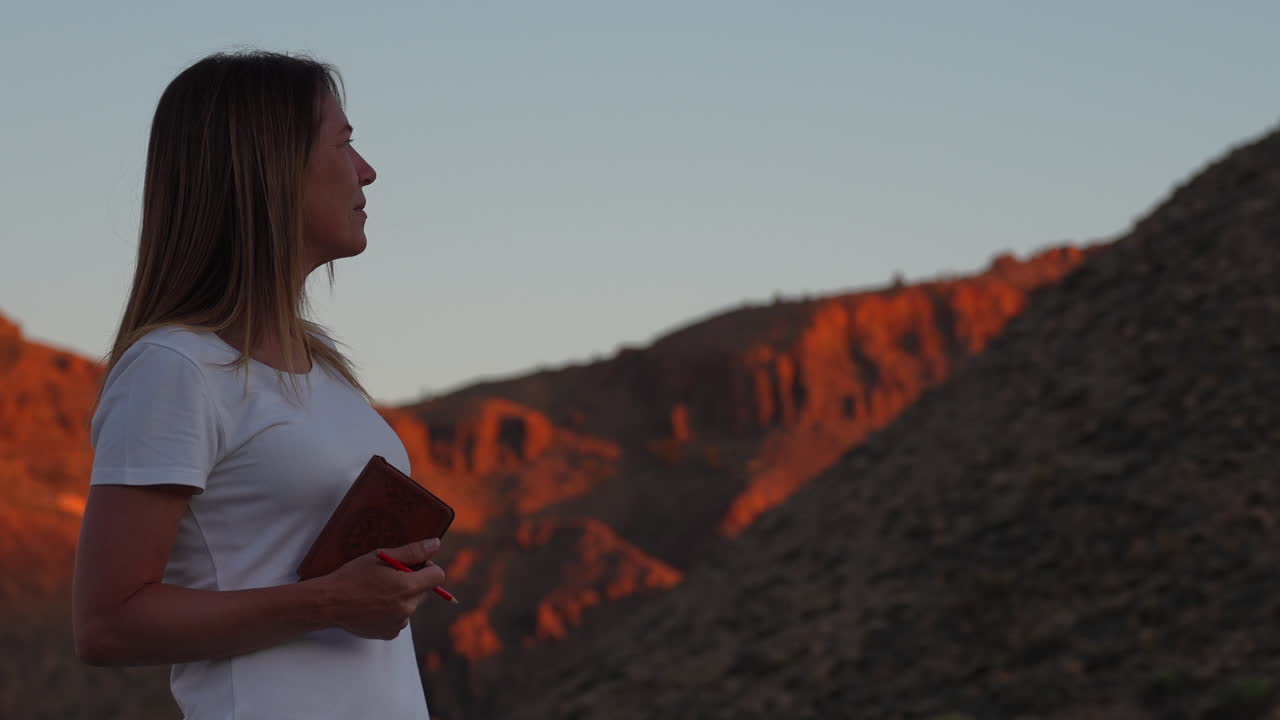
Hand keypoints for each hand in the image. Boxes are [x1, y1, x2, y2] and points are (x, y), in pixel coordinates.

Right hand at [319, 538, 446, 639]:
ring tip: (378, 592)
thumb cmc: (353, 576)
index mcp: (408, 587)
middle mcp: (407, 608)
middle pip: (424, 591)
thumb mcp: (381, 557)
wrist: (328, 603)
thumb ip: (412, 551)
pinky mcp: (389, 634)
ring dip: (402, 598)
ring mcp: (398, 623)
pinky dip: (392, 612)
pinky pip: (400, 619)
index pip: (437, 576)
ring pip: (411, 605)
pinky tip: (374, 605)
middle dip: (413, 582)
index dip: (427, 567)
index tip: (413, 564)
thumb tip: (436, 543)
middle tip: (390, 576)